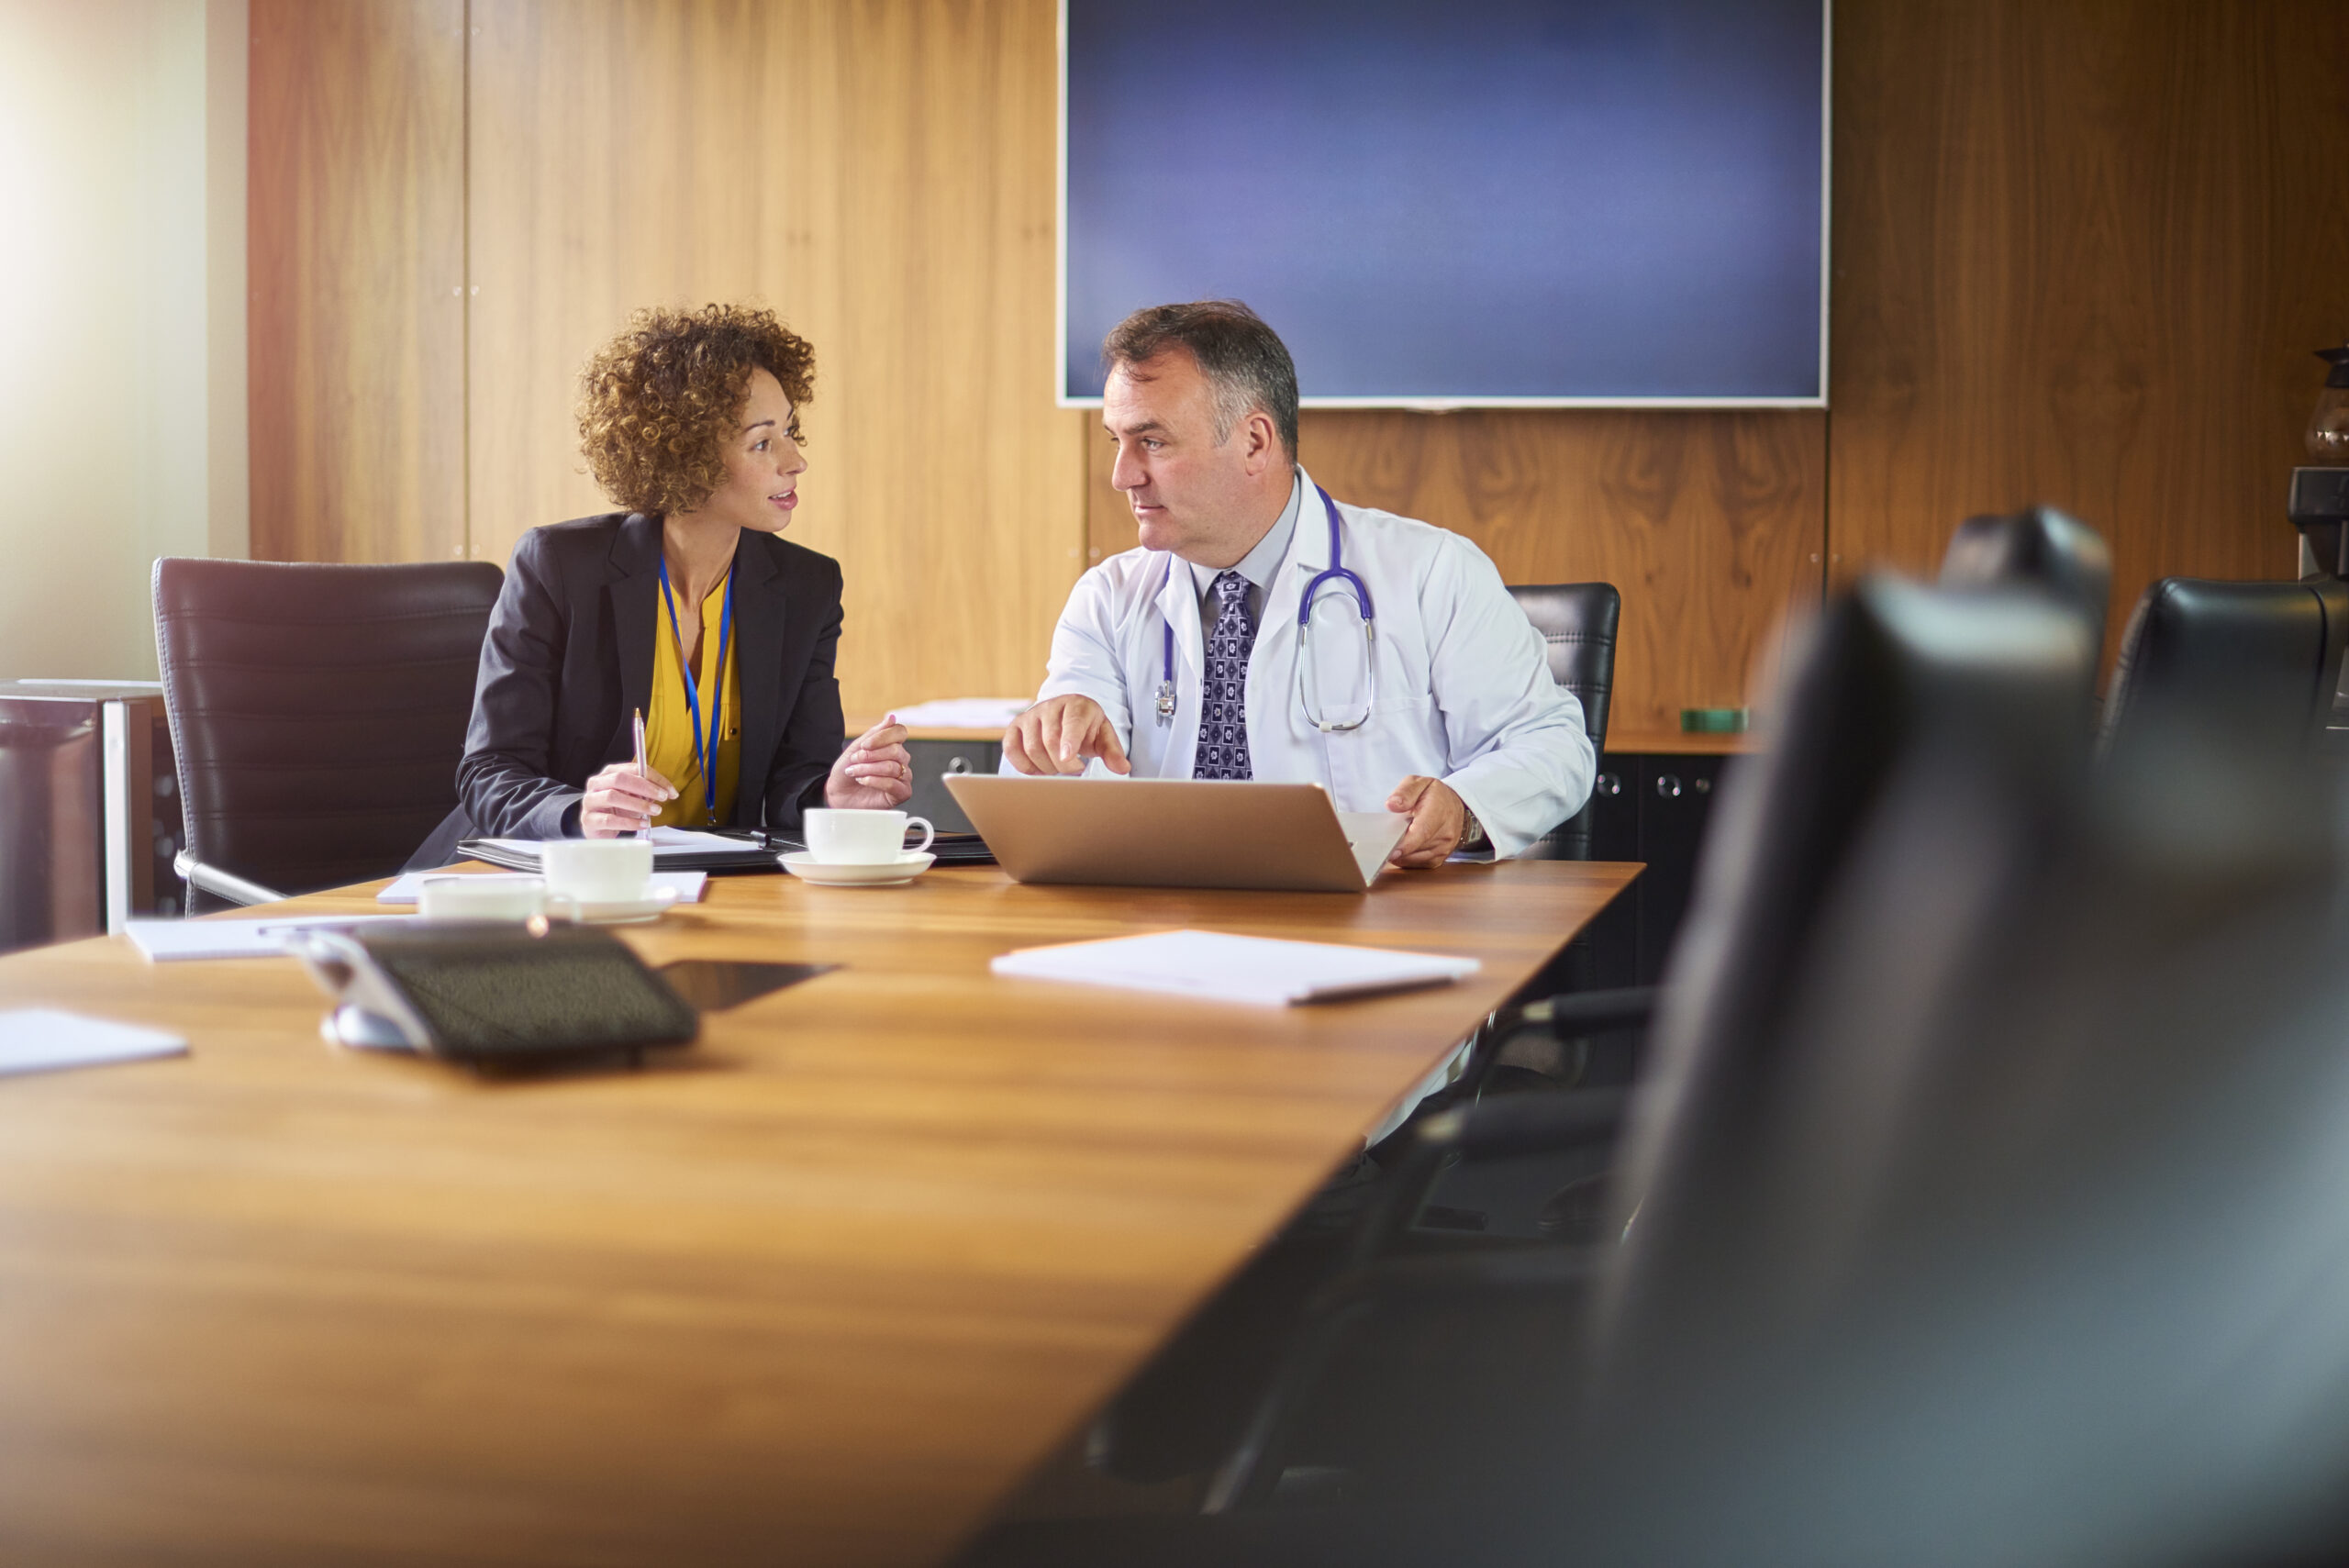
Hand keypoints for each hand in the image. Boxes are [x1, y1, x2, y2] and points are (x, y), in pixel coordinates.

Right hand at [581, 761, 675, 836]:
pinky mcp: (589, 819)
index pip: (633, 768)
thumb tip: (664, 791)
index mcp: (609, 773)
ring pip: (613, 796)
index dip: (654, 777)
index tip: (669, 790)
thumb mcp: (632, 796)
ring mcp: (590, 801)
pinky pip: (610, 820)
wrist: (597, 828)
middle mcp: (597, 784)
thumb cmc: (615, 809)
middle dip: (645, 787)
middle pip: (620, 778)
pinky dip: (629, 822)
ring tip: (655, 811)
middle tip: (663, 797)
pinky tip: (642, 824)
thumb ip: (645, 791)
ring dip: (638, 804)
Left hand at [826, 716, 913, 808]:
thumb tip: (892, 718)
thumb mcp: (857, 748)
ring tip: (854, 772)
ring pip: (892, 767)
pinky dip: (874, 781)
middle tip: (855, 760)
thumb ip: (875, 733)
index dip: (883, 737)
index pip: (900, 732)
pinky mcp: (902, 793)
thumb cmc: (847, 772)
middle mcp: (901, 760)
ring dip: (868, 769)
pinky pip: (893, 784)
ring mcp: (903, 777)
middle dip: (870, 756)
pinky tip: (863, 781)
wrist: (838, 794)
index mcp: (893, 746)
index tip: (865, 745)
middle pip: (896, 750)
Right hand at [1001, 694, 1130, 776]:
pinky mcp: (1015, 727)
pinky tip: (1039, 768)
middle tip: (1074, 769)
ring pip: (1031, 748)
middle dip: (1063, 764)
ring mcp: (1030, 715)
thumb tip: (1122, 768)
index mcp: (1077, 705)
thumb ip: (1112, 751)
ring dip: (1046, 767)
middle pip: (1050, 741)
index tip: (1068, 758)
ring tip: (1059, 767)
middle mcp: (1050, 706)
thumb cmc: (1086, 727)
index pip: (1071, 722)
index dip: (1069, 741)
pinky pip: (1011, 749)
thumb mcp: (1103, 735)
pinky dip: (1024, 766)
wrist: (1066, 714)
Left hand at [1385, 775, 1466, 867]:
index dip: (1406, 844)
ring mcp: (1444, 848)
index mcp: (1439, 810)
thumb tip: (1392, 805)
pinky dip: (1405, 859)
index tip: (1391, 850)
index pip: (1423, 831)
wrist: (1455, 807)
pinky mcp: (1438, 859)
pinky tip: (1401, 848)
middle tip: (1384, 839)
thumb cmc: (1435, 796)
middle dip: (1397, 846)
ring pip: (1415, 858)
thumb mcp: (1420, 783)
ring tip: (1395, 839)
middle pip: (1416, 847)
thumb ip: (1405, 791)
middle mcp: (1445, 832)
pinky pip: (1417, 864)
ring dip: (1401, 853)